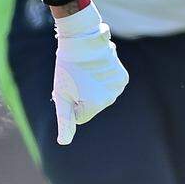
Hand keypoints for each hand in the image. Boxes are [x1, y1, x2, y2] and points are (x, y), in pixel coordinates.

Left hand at [52, 2, 128, 144]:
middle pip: (91, 107)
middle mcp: (109, 99)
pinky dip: (104, 80)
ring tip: (87, 72)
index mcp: (93, 105)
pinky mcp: (123, 78)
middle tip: (77, 78)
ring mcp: (118, 88)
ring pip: (101, 96)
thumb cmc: (67, 69)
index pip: (79, 117)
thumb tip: (63, 143)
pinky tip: (98, 68)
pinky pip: (110, 87)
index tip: (70, 88)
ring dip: (93, 88)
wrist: (82, 39)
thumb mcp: (61, 96)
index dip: (71, 104)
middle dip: (83, 96)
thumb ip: (64, 121)